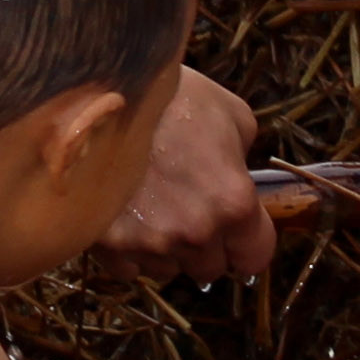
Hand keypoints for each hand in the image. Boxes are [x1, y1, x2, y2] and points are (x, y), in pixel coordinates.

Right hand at [88, 68, 278, 281]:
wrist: (104, 89)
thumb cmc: (172, 95)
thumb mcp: (233, 115)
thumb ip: (243, 159)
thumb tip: (235, 175)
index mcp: (233, 202)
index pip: (255, 257)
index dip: (248, 245)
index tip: (238, 236)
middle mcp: (194, 232)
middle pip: (210, 269)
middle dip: (205, 246)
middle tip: (189, 211)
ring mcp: (149, 241)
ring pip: (168, 270)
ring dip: (166, 249)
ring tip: (152, 209)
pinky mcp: (108, 245)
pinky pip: (128, 269)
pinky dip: (129, 252)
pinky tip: (125, 217)